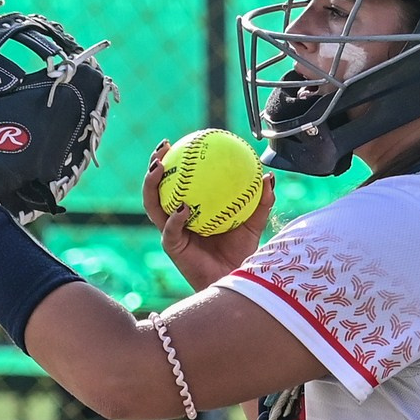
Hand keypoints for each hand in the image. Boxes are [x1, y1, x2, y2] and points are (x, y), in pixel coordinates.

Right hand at [143, 139, 275, 291]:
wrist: (236, 279)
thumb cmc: (241, 253)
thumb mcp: (253, 223)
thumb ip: (260, 201)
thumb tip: (268, 176)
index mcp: (189, 209)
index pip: (175, 180)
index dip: (172, 160)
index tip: (177, 140)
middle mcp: (175, 218)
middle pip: (155, 187)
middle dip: (153, 165)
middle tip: (162, 148)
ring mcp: (171, 231)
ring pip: (152, 205)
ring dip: (151, 185)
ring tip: (159, 168)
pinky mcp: (173, 247)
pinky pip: (170, 228)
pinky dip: (175, 217)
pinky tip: (183, 207)